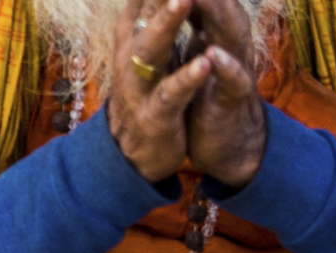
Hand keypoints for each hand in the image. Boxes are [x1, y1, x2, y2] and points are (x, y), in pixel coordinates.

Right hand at [107, 0, 215, 181]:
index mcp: (131, 39)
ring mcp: (140, 86)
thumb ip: (146, 16)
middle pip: (144, 13)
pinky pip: (171, 93)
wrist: (132, 156)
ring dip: (169, 23)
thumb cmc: (144, 97)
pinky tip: (206, 62)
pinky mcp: (155, 115)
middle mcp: (129, 57)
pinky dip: (188, 77)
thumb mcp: (142, 53)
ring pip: (152, 49)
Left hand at [182, 0, 264, 186]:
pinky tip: (211, 56)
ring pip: (231, 33)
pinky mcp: (234, 100)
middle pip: (220, 2)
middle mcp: (228, 42)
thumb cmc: (205, 92)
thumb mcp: (190, 50)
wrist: (225, 141)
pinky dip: (225, 68)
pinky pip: (235, 81)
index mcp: (213, 29)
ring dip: (215, 12)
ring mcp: (235, 68)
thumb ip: (186, 19)